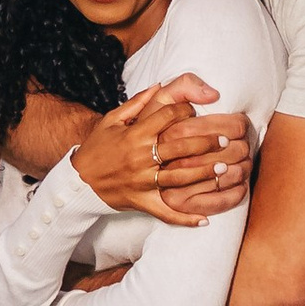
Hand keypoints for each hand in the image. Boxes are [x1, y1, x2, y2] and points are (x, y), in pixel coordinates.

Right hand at [72, 76, 251, 224]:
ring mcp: (142, 181)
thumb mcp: (111, 120)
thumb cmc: (97, 147)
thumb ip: (136, 103)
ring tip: (224, 168)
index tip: (196, 112)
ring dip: (203, 173)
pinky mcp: (141, 201)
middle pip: (180, 146)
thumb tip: (159, 85)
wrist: (78, 181)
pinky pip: (165, 212)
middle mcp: (140, 157)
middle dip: (205, 142)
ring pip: (179, 177)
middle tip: (225, 140)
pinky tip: (204, 220)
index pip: (167, 117)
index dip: (185, 111)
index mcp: (134, 134)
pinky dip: (185, 218)